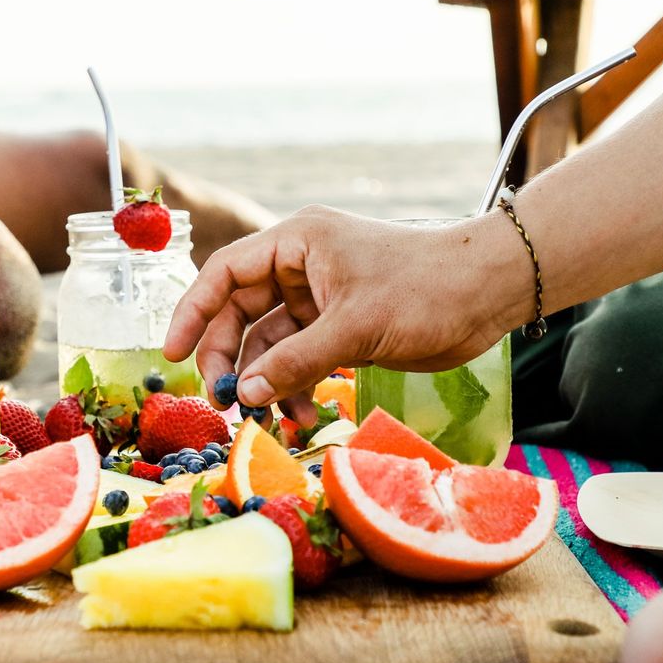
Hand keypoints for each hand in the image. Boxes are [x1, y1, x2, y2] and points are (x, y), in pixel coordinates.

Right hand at [163, 206, 518, 424]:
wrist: (489, 294)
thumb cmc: (425, 290)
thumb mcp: (354, 327)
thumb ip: (294, 362)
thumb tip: (242, 394)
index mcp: (296, 243)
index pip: (225, 272)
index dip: (194, 311)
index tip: (172, 353)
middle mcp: (300, 267)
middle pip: (240, 313)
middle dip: (230, 357)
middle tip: (223, 401)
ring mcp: (319, 300)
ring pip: (269, 343)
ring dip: (263, 381)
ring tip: (265, 419)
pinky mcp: (341, 329)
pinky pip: (299, 360)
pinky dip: (293, 388)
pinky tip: (299, 416)